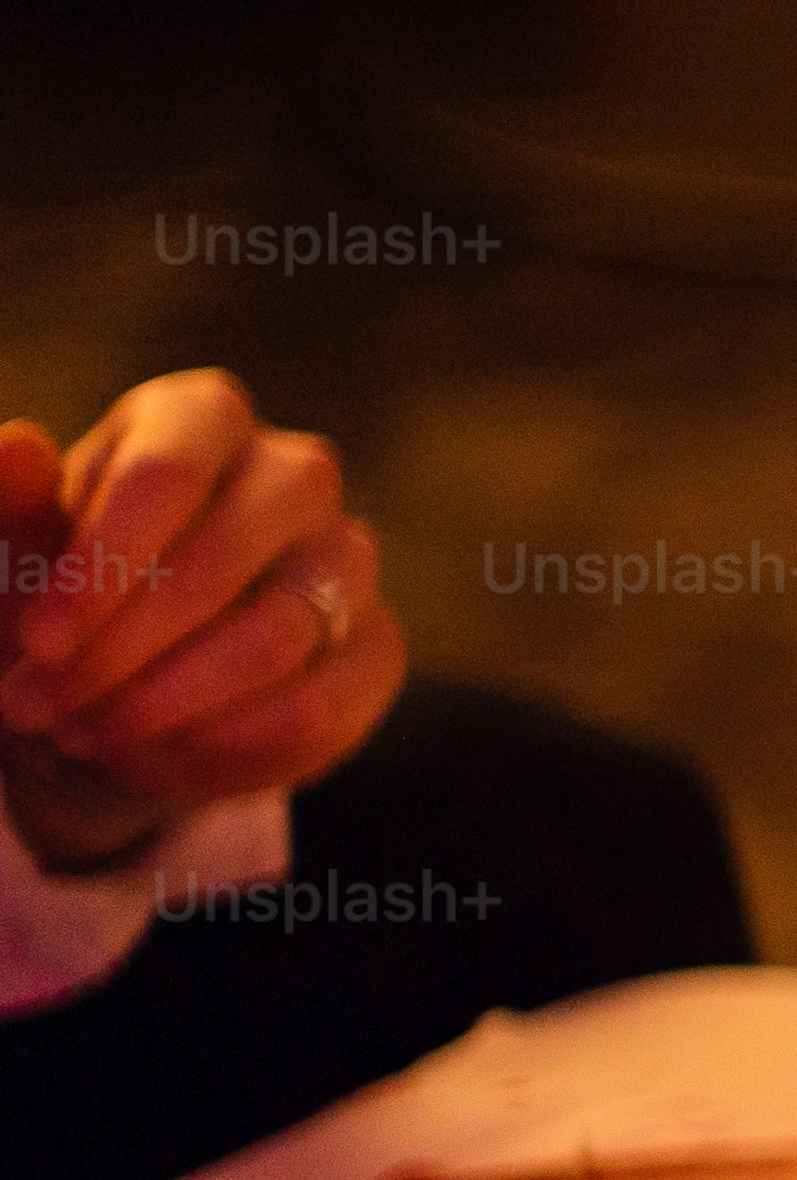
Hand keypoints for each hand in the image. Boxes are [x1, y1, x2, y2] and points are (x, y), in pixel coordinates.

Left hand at [0, 372, 404, 874]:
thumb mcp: (9, 548)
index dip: (102, 567)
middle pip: (226, 559)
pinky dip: (224, 749)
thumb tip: (17, 448)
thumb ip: (6, 501)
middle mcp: (293, 474)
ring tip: (87, 735)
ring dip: (166, 705)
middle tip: (42, 709)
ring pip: (279, 638)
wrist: (109, 681)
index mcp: (198, 418)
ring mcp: (348, 559)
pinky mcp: (376, 647)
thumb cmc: (53, 592)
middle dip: (123, 650)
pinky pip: (320, 707)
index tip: (39, 644)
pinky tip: (156, 760)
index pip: (168, 474)